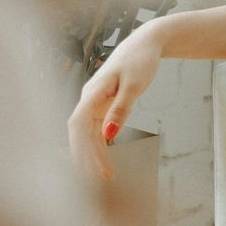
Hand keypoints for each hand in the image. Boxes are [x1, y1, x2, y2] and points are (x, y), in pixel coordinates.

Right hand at [67, 26, 161, 180]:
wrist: (146, 43)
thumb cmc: (141, 61)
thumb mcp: (134, 85)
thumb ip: (121, 110)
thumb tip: (109, 136)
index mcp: (92, 93)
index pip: (79, 126)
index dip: (83, 150)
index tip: (95, 169)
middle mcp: (88, 98)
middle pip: (80, 133)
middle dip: (87, 157)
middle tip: (100, 181)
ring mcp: (93, 102)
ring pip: (87, 133)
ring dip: (93, 154)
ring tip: (104, 176)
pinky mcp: (102, 104)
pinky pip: (96, 128)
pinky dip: (99, 145)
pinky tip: (104, 160)